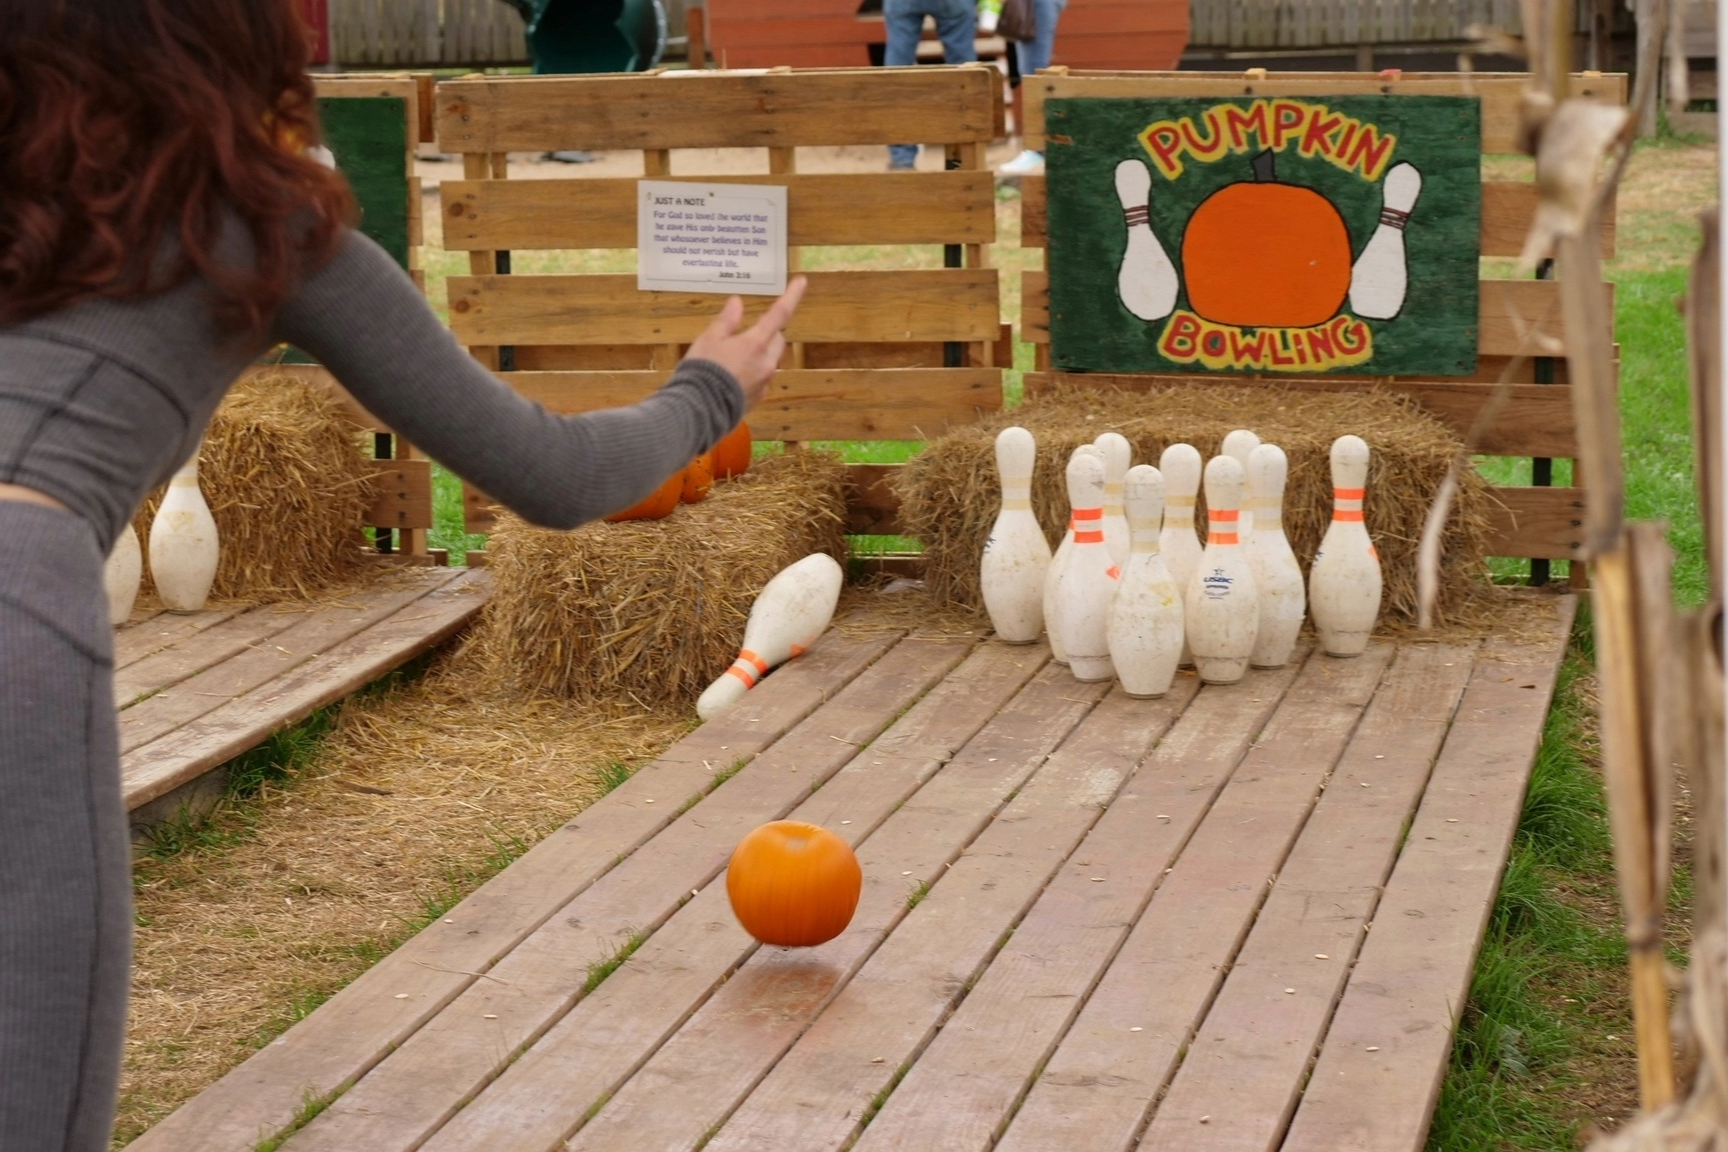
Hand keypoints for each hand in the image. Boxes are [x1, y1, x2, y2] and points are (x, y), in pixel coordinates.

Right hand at [682, 276, 807, 410]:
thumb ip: (726, 320)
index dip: (792, 296)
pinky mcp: (758, 398)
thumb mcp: (709, 339)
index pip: (779, 314)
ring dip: (760, 353)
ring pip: (770, 360)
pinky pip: (762, 379)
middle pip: (778, 340)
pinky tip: (733, 377)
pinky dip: (753, 372)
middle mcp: (766, 363)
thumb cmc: (702, 371)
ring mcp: (764, 383)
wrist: (699, 411)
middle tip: (745, 333)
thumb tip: (737, 302)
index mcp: (755, 344)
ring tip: (732, 358)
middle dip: (768, 333)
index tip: (802, 281)